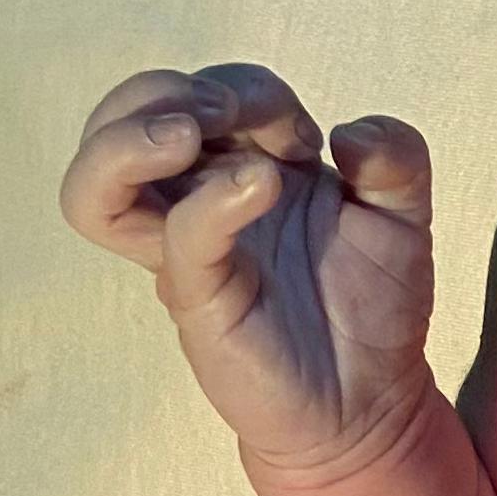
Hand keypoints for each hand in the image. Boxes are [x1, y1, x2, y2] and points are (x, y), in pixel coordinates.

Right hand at [59, 61, 435, 469]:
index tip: (310, 143)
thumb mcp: (404, 214)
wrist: (375, 404)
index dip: (251, 94)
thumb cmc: (374, 307)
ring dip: (127, 135)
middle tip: (234, 116)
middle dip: (175, 92)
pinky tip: (259, 185)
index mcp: (236, 165)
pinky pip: (176, 236)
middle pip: (128, 115)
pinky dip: (209, 197)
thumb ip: (397, 156)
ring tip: (188, 133)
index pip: (203, 94)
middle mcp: (196, 201)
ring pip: (92, 184)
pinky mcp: (199, 299)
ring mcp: (185, 251)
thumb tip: (349, 133)